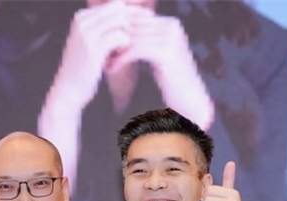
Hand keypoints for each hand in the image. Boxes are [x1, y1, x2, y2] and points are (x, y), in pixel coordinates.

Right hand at [49, 0, 138, 109]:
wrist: (68, 89)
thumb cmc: (83, 67)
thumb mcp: (90, 41)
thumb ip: (104, 26)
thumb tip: (133, 12)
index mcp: (81, 16)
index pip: (114, 5)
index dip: (129, 16)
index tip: (133, 32)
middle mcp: (83, 21)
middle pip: (120, 10)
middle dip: (131, 23)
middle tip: (133, 41)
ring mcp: (87, 33)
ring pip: (122, 22)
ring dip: (128, 35)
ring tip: (124, 50)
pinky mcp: (95, 47)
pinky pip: (121, 37)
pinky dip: (126, 46)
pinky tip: (121, 57)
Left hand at [108, 9, 213, 129]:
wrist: (189, 96)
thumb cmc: (170, 78)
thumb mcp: (157, 54)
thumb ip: (144, 41)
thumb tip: (119, 34)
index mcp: (170, 23)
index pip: (136, 19)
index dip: (118, 31)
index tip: (102, 43)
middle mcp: (172, 26)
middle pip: (133, 27)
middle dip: (114, 39)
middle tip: (98, 52)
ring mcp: (171, 38)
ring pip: (132, 39)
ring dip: (114, 51)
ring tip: (103, 62)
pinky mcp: (166, 52)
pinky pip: (135, 51)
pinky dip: (120, 60)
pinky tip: (110, 69)